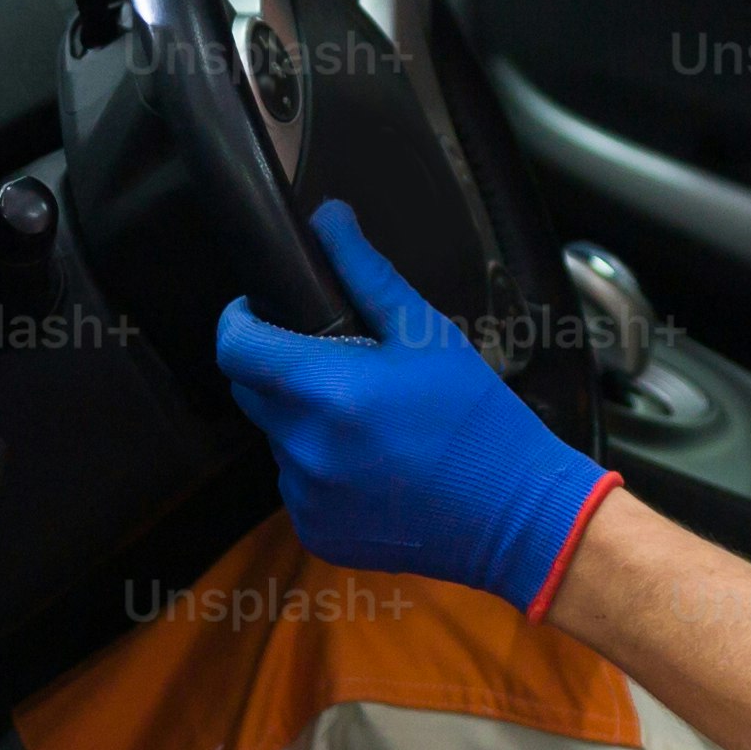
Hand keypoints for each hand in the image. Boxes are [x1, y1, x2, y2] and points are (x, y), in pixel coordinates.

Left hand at [212, 203, 615, 614]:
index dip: (238, 320)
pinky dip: (322, 468)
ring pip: (277, 439)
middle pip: (251, 392)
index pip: (234, 347)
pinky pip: (298, 485)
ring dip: (305, 421)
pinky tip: (374, 464)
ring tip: (368, 421)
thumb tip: (328, 219)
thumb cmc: (477, 422)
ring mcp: (307, 496)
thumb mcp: (427, 334)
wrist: (516, 516)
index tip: (259, 310)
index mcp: (326, 391)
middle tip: (337, 364)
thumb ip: (366, 273)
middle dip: (279, 368)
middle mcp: (305, 448)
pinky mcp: (317, 531)